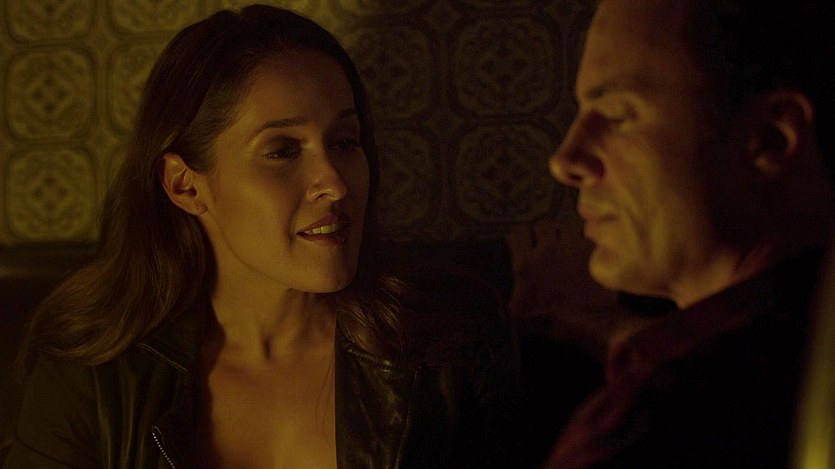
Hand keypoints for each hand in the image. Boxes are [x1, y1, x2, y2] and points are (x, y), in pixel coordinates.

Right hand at [505, 217, 630, 357]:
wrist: (593, 321)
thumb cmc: (557, 320)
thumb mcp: (525, 314)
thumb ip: (515, 303)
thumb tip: (508, 305)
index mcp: (526, 264)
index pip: (518, 233)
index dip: (523, 237)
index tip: (528, 244)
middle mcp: (546, 250)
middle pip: (542, 224)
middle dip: (546, 233)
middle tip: (552, 245)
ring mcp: (571, 246)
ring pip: (566, 223)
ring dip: (568, 232)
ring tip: (572, 244)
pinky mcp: (593, 247)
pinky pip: (588, 231)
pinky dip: (587, 236)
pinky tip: (588, 247)